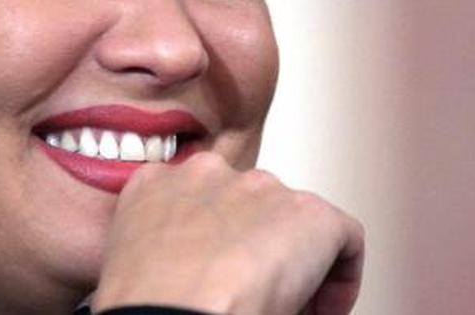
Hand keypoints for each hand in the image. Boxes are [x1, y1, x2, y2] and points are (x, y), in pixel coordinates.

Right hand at [91, 152, 363, 314]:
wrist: (172, 313)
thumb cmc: (146, 304)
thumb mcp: (131, 258)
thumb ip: (158, 245)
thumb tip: (188, 272)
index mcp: (155, 184)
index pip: (195, 198)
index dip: (217, 242)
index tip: (219, 274)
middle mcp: (207, 174)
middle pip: (248, 207)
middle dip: (257, 250)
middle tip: (255, 295)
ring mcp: (261, 188)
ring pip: (293, 222)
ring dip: (294, 264)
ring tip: (283, 308)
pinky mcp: (309, 212)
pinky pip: (344, 238)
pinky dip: (341, 277)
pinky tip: (320, 309)